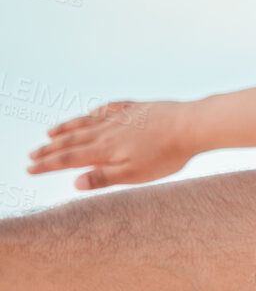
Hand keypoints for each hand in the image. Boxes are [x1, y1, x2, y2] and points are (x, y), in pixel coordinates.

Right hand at [27, 100, 196, 189]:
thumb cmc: (167, 155)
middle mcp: (108, 131)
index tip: (29, 168)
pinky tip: (90, 114)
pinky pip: (108, 109)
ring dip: (66, 129)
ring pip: (86, 123)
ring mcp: (121, 117)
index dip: (48, 164)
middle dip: (50, 148)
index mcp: (105, 150)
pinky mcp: (136, 108)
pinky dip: (94, 113)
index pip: (69, 159)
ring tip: (50, 133)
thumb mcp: (135, 174)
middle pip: (72, 140)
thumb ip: (104, 177)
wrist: (191, 125)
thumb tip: (75, 182)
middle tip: (31, 154)